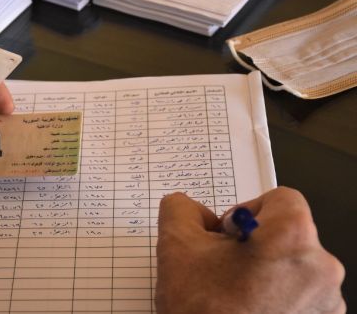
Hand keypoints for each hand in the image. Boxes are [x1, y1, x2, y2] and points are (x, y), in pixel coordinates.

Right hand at [155, 187, 344, 313]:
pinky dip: (278, 298)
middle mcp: (321, 268)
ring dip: (267, 272)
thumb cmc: (202, 311)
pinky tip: (248, 310)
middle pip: (289, 234)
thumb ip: (181, 208)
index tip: (229, 237)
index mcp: (292, 237)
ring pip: (294, 266)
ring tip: (234, 294)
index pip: (281, 199)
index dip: (247, 212)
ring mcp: (327, 302)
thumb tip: (191, 209)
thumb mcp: (175, 245)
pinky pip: (302, 296)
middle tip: (225, 267)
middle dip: (255, 245)